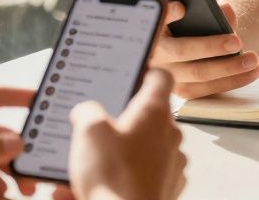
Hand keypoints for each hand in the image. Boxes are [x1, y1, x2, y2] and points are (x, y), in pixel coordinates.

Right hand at [55, 69, 186, 199]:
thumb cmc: (114, 178)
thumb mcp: (88, 132)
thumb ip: (87, 112)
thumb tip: (87, 111)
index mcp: (154, 112)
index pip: (161, 76)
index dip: (145, 72)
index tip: (131, 74)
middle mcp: (169, 134)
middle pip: (150, 115)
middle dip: (124, 119)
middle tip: (98, 126)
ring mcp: (172, 162)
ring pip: (146, 147)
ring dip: (122, 151)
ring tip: (91, 164)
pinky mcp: (168, 187)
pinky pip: (145, 174)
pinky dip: (126, 176)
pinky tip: (100, 186)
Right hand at [149, 0, 258, 99]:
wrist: (188, 40)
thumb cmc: (192, 22)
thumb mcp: (196, 12)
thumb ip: (209, 8)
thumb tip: (224, 9)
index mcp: (153, 28)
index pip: (156, 19)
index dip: (167, 14)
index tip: (180, 7)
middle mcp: (155, 54)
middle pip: (182, 51)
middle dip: (211, 47)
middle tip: (237, 41)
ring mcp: (167, 76)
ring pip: (198, 74)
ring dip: (229, 68)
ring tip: (252, 60)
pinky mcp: (183, 90)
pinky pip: (208, 89)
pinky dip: (232, 81)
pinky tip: (251, 73)